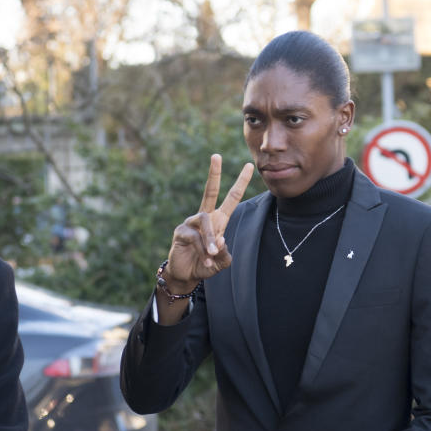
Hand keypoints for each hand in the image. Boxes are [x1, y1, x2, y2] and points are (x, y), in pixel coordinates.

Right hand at [163, 155, 254, 291]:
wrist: (186, 275)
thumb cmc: (205, 264)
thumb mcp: (221, 261)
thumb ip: (225, 253)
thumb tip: (220, 241)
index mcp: (218, 221)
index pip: (231, 198)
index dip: (240, 183)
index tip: (249, 166)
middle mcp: (205, 218)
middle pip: (209, 191)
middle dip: (214, 174)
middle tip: (216, 155)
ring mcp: (191, 223)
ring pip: (206, 222)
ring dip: (211, 239)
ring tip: (212, 255)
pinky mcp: (181, 233)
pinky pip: (195, 238)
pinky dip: (202, 249)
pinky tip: (206, 259)